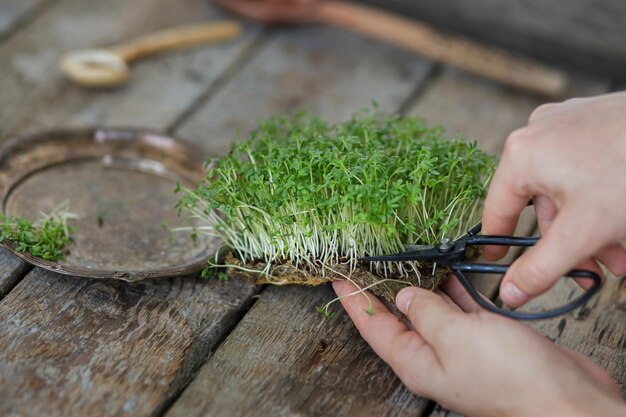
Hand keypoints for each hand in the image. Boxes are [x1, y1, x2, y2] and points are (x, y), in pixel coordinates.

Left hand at [333, 279, 624, 416]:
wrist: (568, 400)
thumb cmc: (511, 379)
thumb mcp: (457, 338)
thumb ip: (426, 313)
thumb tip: (404, 296)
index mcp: (417, 362)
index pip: (373, 327)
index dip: (354, 300)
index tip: (339, 274)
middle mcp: (434, 356)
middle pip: (398, 317)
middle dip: (383, 288)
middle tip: (370, 257)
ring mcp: (460, 347)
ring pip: (431, 309)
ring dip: (420, 283)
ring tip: (405, 255)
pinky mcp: (486, 339)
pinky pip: (460, 308)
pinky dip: (453, 288)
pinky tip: (449, 270)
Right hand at [482, 92, 625, 307]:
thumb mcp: (582, 232)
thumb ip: (541, 268)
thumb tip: (510, 291)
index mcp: (521, 155)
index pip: (498, 210)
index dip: (499, 241)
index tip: (498, 258)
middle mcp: (538, 133)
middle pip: (542, 203)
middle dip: (571, 242)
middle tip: (595, 269)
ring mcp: (568, 122)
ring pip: (567, 188)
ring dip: (591, 226)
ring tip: (620, 252)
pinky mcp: (595, 120)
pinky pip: (586, 168)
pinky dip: (601, 198)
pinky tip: (623, 220)